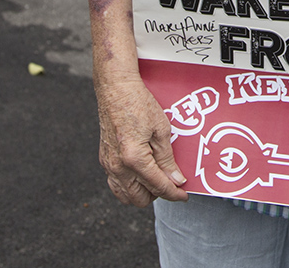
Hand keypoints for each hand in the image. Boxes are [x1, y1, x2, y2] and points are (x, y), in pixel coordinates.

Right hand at [95, 75, 188, 206]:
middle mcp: (118, 167)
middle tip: (170, 181)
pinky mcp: (104, 159)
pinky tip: (140, 173)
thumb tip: (175, 179)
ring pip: (125, 196)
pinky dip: (129, 185)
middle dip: (158, 194)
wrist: (116, 89)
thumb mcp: (161, 129)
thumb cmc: (139, 103)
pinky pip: (116, 184)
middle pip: (140, 199)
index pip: (158, 186)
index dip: (174, 193)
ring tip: (156, 178)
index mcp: (135, 159)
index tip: (184, 195)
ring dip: (142, 193)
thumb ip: (167, 158)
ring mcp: (109, 165)